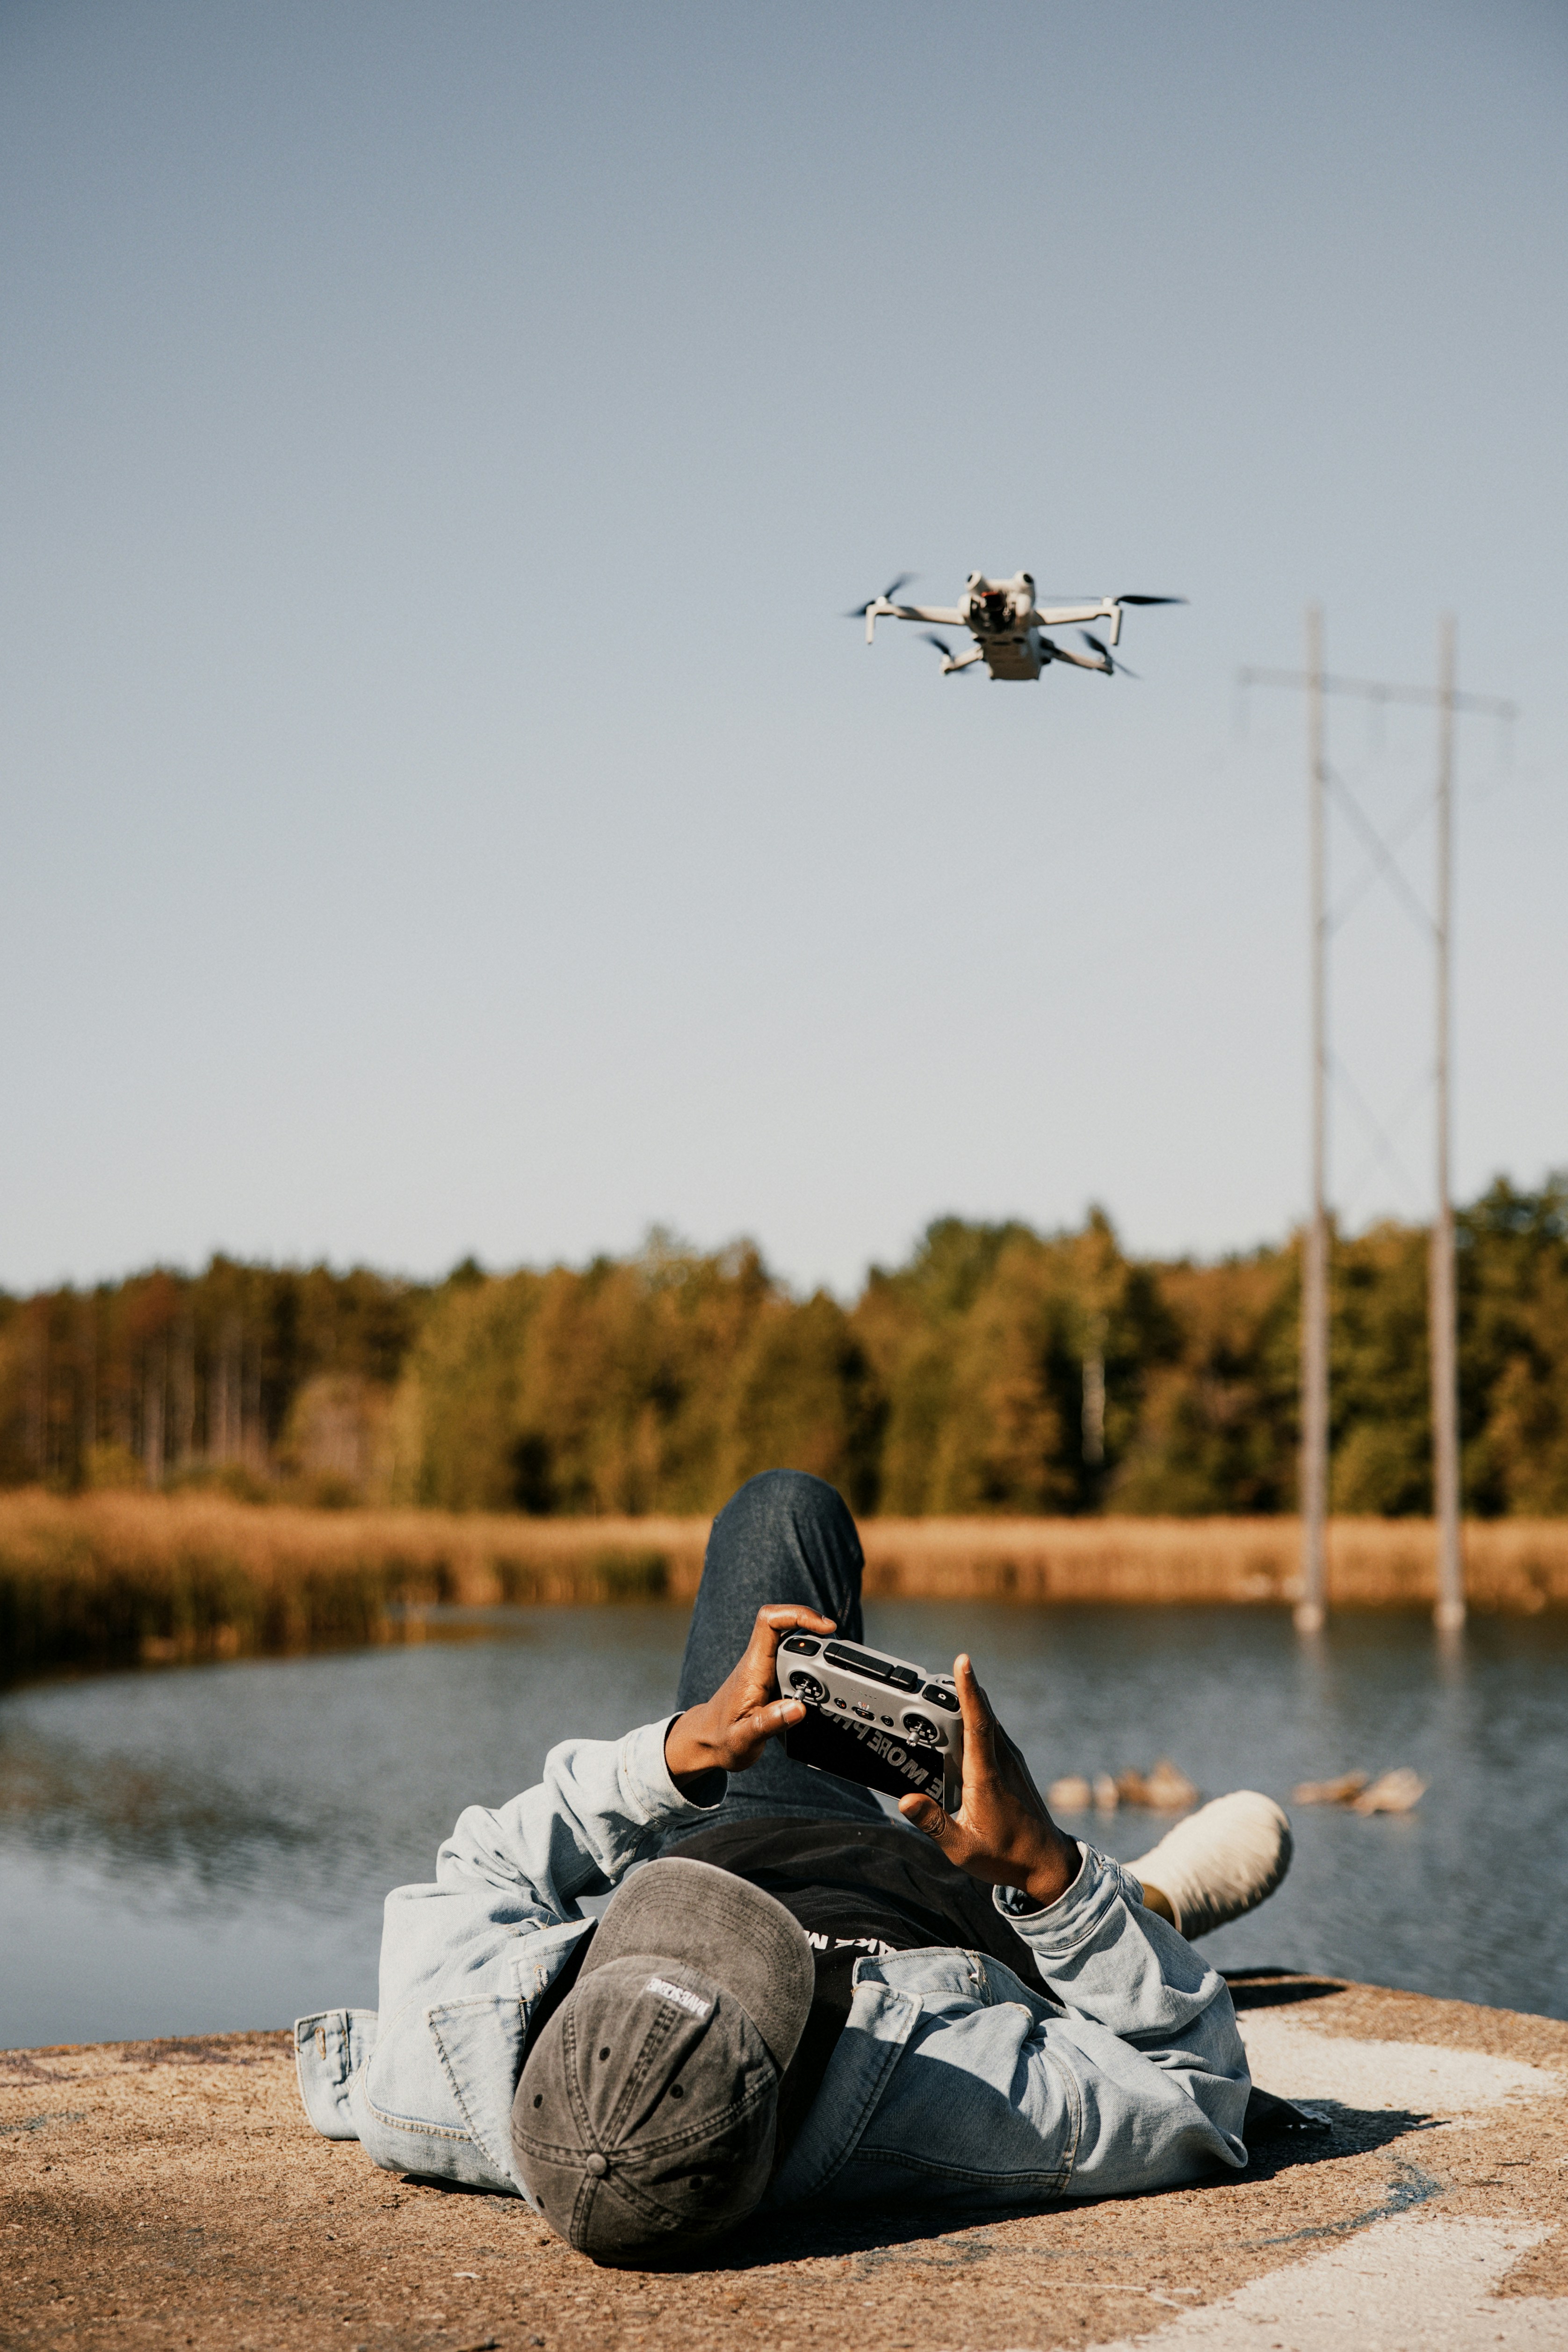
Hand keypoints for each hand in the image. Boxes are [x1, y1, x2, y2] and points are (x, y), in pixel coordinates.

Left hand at [664, 1605, 835, 1790]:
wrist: (707, 1740)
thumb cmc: (722, 1737)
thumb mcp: (744, 1739)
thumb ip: (770, 1723)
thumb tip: (799, 1708)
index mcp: (752, 1668)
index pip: (769, 1621)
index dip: (798, 1614)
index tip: (825, 1627)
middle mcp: (759, 1662)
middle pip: (789, 1628)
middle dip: (815, 1635)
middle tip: (834, 1658)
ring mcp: (765, 1668)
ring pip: (793, 1642)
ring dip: (815, 1649)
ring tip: (831, 1671)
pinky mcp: (770, 1676)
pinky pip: (793, 1658)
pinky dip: (810, 1664)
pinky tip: (820, 1680)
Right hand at [898, 1654, 1079, 1906]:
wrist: (1048, 1863)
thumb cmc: (1006, 1856)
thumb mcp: (962, 1848)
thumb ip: (933, 1823)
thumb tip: (906, 1800)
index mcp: (987, 1776)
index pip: (978, 1722)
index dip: (969, 1690)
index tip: (963, 1661)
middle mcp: (1003, 1762)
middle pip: (984, 1714)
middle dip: (963, 1689)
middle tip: (939, 1672)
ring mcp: (1013, 1763)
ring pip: (991, 1723)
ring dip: (971, 1705)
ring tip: (946, 1693)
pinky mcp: (1015, 1769)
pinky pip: (995, 1735)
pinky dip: (979, 1722)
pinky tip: (965, 1727)